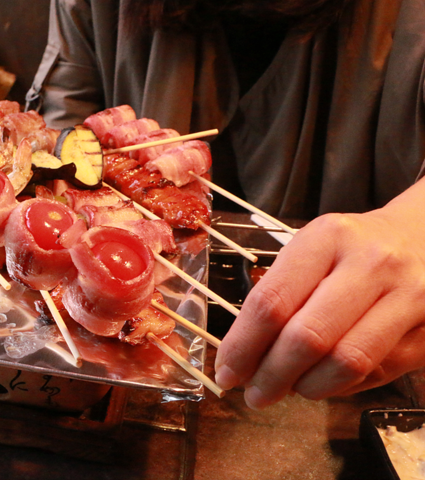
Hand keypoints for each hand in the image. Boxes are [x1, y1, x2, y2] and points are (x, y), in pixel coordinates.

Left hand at [214, 180, 424, 408]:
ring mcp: (408, 296)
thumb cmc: (350, 250)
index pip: (272, 302)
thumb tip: (241, 358)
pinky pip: (377, 372)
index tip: (226, 372)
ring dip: (307, 387)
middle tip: (254, 395)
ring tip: (289, 390)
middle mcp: (370, 263)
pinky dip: (341, 387)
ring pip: (346, 362)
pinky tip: (324, 382)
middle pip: (308, 337)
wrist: (421, 236)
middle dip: (272, 376)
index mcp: (326, 238)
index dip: (242, 346)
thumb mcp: (310, 251)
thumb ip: (277, 295)